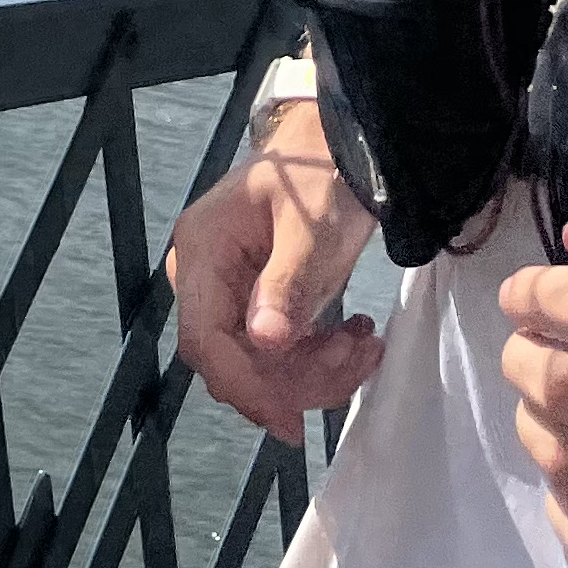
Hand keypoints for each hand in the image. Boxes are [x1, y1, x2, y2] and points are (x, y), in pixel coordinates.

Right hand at [167, 94, 384, 434]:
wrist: (341, 148)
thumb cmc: (321, 176)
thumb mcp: (311, 229)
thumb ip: (286, 284)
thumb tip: (265, 342)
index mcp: (201, 250)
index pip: (205, 337)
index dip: (244, 385)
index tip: (289, 420)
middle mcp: (202, 274)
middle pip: (231, 358)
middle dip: (294, 376)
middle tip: (354, 355)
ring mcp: (227, 290)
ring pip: (259, 364)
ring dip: (316, 369)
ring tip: (365, 342)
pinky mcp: (255, 302)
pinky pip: (278, 351)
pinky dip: (320, 357)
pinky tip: (357, 336)